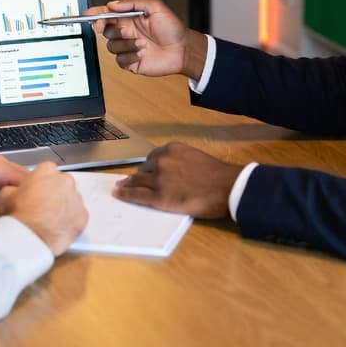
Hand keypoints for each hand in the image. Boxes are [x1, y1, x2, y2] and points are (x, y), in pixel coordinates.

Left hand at [0, 156, 26, 223]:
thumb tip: (13, 225)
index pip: (30, 183)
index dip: (32, 200)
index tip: (33, 215)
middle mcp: (0, 165)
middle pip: (26, 183)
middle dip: (25, 200)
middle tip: (24, 217)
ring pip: (17, 186)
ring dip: (15, 200)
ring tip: (11, 214)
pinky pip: (7, 187)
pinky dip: (7, 199)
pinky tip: (1, 211)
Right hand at [0, 162, 88, 255]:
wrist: (29, 240)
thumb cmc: (18, 217)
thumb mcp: (5, 195)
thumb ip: (14, 187)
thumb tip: (14, 190)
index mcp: (47, 171)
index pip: (47, 170)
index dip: (40, 182)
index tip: (36, 191)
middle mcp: (65, 181)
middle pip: (61, 183)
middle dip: (54, 192)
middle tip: (42, 206)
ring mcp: (76, 198)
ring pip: (71, 199)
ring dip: (63, 206)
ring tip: (49, 219)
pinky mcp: (83, 216)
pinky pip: (78, 216)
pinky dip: (71, 221)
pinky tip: (58, 227)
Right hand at [84, 0, 207, 80]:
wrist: (182, 50)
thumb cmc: (172, 28)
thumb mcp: (156, 7)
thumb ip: (133, 2)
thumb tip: (113, 4)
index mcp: (129, 17)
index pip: (106, 14)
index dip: (95, 14)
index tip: (89, 16)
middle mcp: (126, 31)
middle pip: (105, 30)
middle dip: (114, 30)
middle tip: (128, 31)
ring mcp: (127, 46)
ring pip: (111, 46)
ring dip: (126, 45)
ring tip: (142, 44)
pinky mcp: (130, 61)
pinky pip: (119, 60)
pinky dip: (130, 56)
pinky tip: (142, 54)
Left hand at [113, 142, 241, 218]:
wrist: (227, 187)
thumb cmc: (217, 175)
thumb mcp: (195, 157)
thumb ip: (179, 161)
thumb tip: (172, 172)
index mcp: (171, 149)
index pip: (152, 157)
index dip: (147, 167)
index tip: (142, 172)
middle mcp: (162, 161)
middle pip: (143, 169)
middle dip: (138, 176)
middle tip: (129, 182)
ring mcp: (159, 179)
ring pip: (137, 181)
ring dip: (128, 184)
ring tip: (120, 188)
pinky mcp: (159, 197)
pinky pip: (137, 195)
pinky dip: (125, 194)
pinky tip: (119, 194)